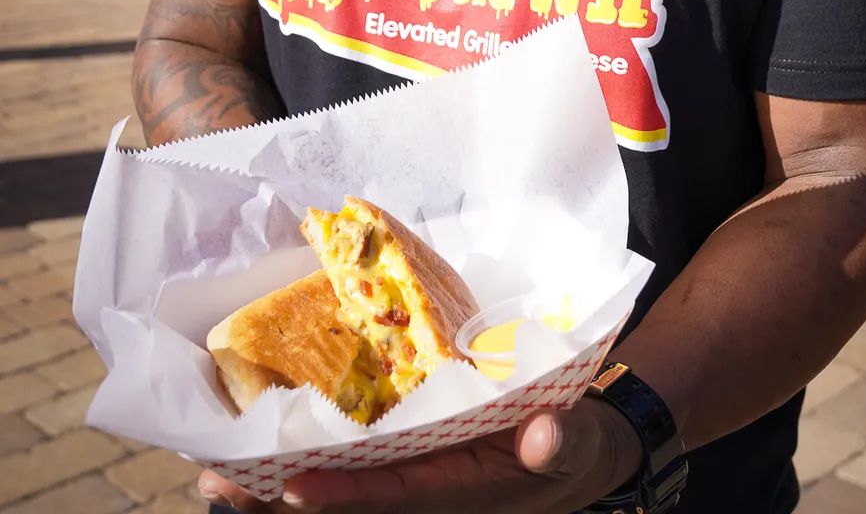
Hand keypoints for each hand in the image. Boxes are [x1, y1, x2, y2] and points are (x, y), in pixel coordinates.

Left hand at [197, 396, 643, 512]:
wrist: (570, 451)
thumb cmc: (571, 442)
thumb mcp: (576, 439)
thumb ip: (562, 439)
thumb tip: (543, 436)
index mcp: (460, 490)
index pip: (395, 496)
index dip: (346, 496)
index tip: (295, 488)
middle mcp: (423, 493)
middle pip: (346, 504)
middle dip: (282, 498)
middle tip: (216, 485)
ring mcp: (408, 481)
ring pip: (335, 492)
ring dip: (277, 488)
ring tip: (214, 477)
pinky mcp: (403, 464)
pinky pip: (346, 469)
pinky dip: (301, 463)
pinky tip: (259, 455)